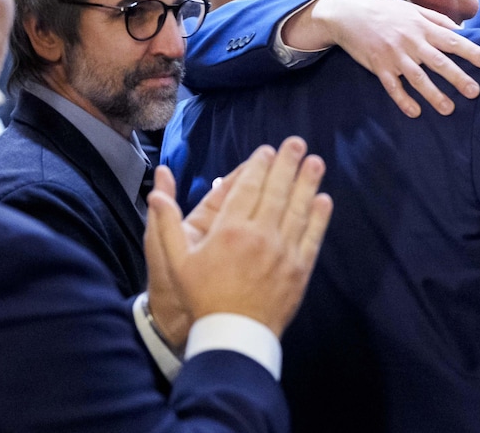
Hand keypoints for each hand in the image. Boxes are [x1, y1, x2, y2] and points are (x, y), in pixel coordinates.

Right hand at [146, 137, 332, 336]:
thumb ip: (166, 224)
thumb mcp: (176, 262)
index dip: (258, 166)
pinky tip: (324, 200)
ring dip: (307, 183)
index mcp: (229, 230)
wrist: (233, 335)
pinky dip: (319, 217)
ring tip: (315, 162)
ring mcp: (283, 252)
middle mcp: (259, 236)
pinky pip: (312, 237)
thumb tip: (155, 192)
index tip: (267, 150)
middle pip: (276, 191)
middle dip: (287, 164)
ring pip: (298, 210)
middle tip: (297, 143)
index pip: (247, 188)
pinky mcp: (299, 269)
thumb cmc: (202, 298)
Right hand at [289, 0, 479, 117]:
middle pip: (438, 62)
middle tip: (474, 92)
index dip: (471, 51)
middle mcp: (411, 41)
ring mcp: (394, 55)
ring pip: (417, 78)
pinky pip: (393, 87)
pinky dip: (403, 100)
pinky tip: (415, 112)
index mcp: (422, 27)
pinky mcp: (379, 67)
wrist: (349, 13)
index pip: (452, 40)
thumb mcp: (413, 9)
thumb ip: (438, 20)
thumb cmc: (385, 11)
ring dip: (434, 95)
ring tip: (448, 109)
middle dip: (457, 77)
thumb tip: (461, 31)